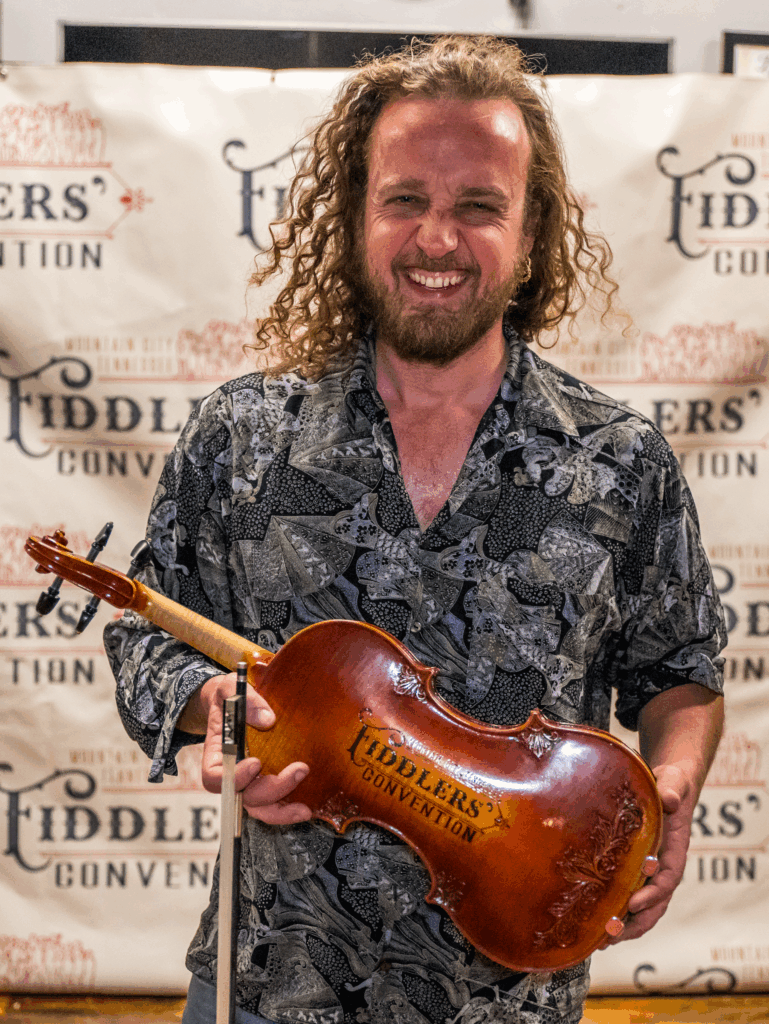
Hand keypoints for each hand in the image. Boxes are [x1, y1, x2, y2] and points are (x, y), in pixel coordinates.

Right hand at [196, 672, 311, 825]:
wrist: (232, 701)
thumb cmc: (228, 696)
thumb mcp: (231, 687)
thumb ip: (248, 700)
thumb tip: (269, 719)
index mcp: (215, 753)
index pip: (214, 777)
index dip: (234, 777)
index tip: (256, 762)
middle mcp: (230, 773)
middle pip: (243, 796)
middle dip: (271, 789)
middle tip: (300, 769)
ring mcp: (247, 781)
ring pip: (258, 808)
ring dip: (281, 810)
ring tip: (304, 809)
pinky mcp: (264, 781)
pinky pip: (272, 804)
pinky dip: (287, 809)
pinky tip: (307, 805)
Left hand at [603, 763, 691, 944]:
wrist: (670, 786)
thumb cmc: (672, 785)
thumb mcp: (674, 783)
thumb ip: (673, 790)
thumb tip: (670, 800)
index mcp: (675, 850)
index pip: (668, 879)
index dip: (652, 894)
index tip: (632, 903)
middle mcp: (665, 867)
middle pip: (656, 904)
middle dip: (636, 922)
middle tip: (611, 934)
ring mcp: (652, 872)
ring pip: (644, 908)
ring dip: (626, 926)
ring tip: (602, 940)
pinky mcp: (637, 870)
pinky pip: (630, 897)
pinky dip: (618, 913)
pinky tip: (597, 925)